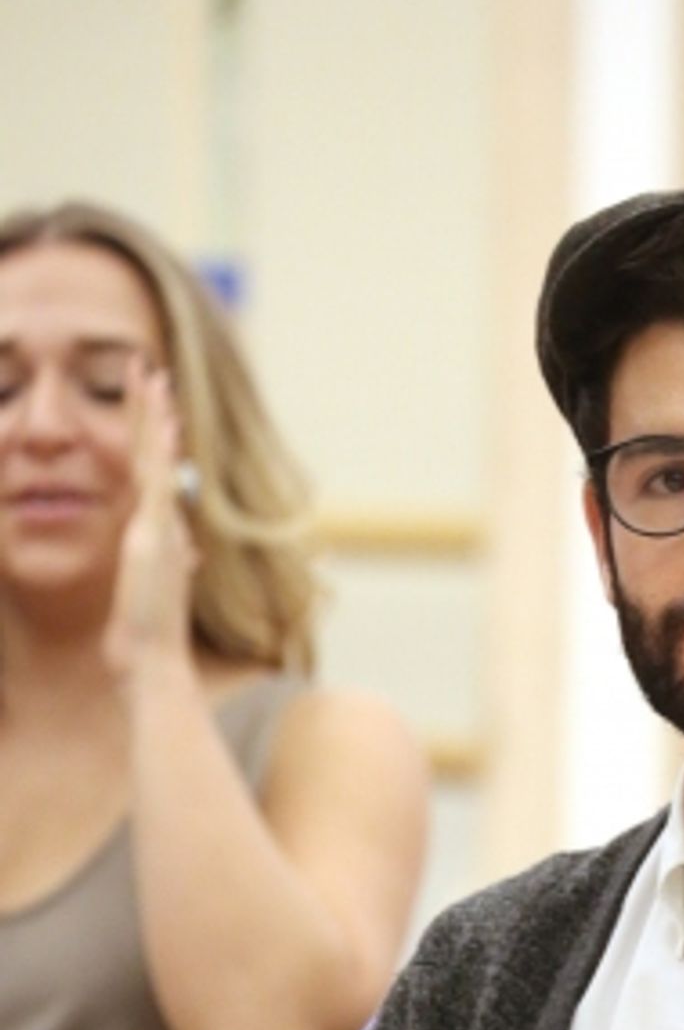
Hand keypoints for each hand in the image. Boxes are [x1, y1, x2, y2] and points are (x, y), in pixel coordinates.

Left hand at [102, 364, 198, 680]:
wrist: (153, 659)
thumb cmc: (147, 637)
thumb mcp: (152, 591)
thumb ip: (173, 565)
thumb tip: (190, 553)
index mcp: (160, 532)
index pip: (151, 473)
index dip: (151, 437)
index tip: (153, 404)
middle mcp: (165, 524)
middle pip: (156, 456)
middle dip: (151, 411)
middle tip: (150, 370)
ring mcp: (162, 527)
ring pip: (158, 461)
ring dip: (156, 416)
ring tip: (154, 376)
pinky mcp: (157, 535)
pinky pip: (158, 484)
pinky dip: (164, 452)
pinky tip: (168, 421)